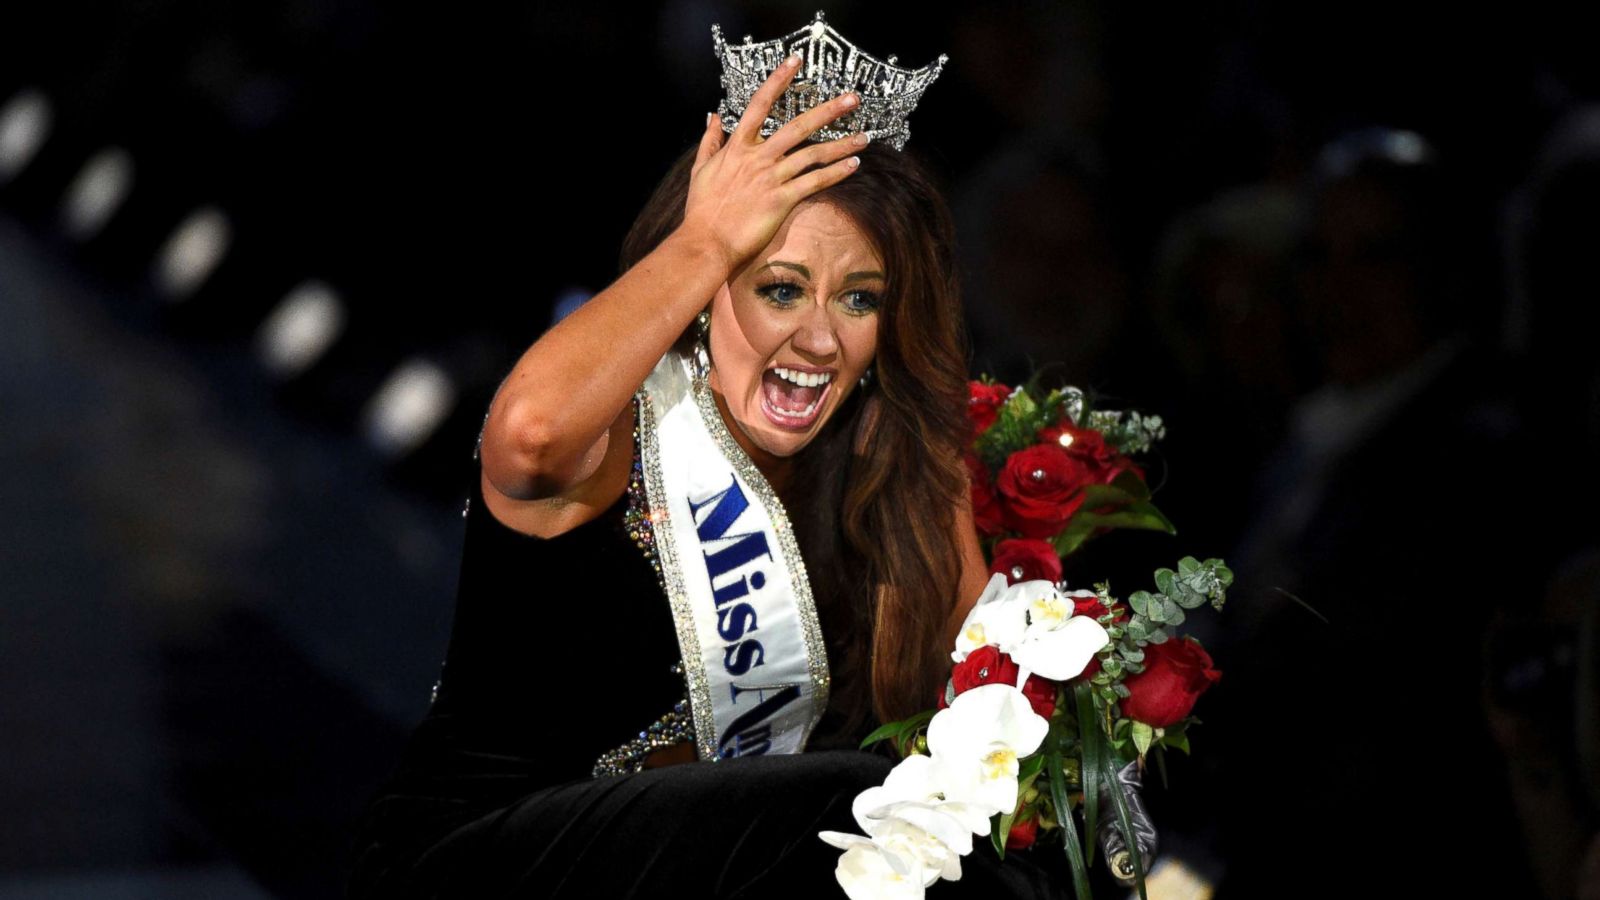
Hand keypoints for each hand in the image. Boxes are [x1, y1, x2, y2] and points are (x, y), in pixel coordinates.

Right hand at [681, 54, 868, 273]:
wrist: (706, 242)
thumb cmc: (702, 210)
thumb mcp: (701, 169)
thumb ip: (710, 140)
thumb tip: (713, 116)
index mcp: (737, 147)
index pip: (760, 104)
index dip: (778, 80)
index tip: (796, 61)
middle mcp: (757, 158)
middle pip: (797, 126)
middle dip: (828, 111)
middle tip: (853, 99)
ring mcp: (771, 178)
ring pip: (812, 154)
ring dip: (842, 145)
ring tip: (865, 137)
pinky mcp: (782, 200)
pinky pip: (814, 181)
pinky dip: (835, 173)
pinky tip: (853, 165)